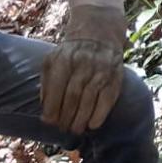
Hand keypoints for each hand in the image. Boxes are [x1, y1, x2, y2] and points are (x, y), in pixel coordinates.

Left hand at [39, 1, 126, 135]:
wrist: (99, 33)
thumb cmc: (71, 52)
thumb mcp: (53, 60)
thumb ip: (47, 83)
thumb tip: (46, 110)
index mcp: (64, 59)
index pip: (57, 89)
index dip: (52, 109)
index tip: (49, 121)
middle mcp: (83, 64)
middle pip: (73, 97)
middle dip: (66, 117)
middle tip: (63, 128)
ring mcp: (101, 70)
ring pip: (89, 100)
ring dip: (81, 120)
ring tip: (75, 129)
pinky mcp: (115, 76)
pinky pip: (107, 99)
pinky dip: (99, 115)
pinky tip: (92, 125)